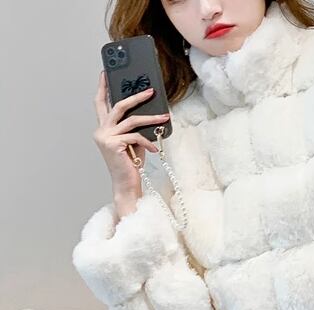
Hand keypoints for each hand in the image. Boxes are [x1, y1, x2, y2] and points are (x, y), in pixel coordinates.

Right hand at [92, 70, 168, 197]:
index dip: (102, 87)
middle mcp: (101, 131)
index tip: (105, 73)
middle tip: (151, 91)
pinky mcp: (113, 145)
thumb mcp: (133, 141)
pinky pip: (135, 137)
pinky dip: (147, 142)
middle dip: (135, 96)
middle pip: (117, 106)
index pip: (100, 103)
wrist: (127, 184)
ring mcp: (105, 138)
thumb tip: (149, 111)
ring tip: (165, 116)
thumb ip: (134, 127)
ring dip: (150, 118)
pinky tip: (153, 148)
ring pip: (130, 120)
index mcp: (103, 128)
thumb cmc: (131, 163)